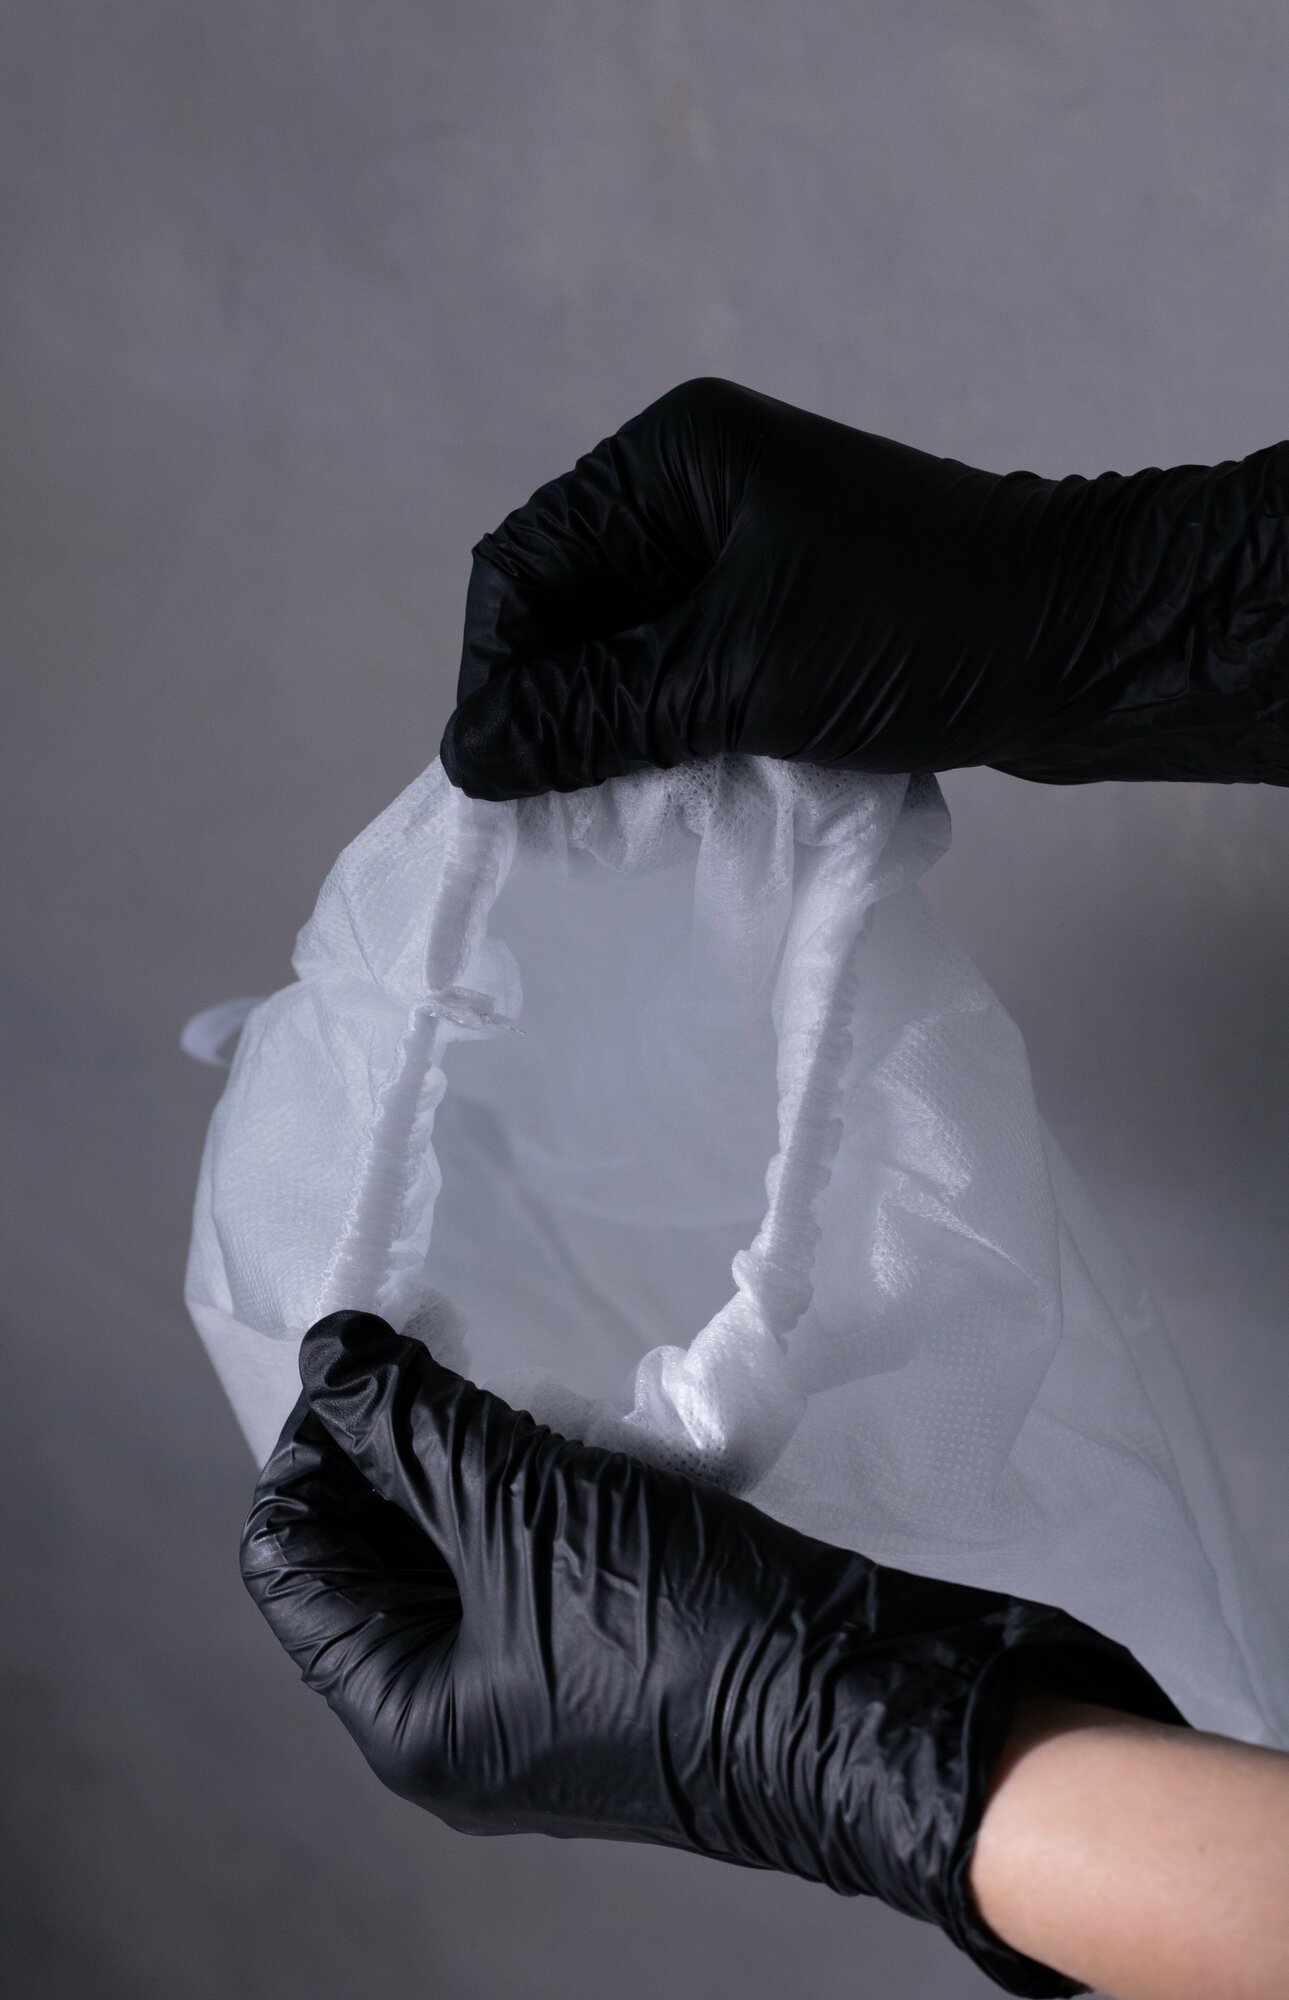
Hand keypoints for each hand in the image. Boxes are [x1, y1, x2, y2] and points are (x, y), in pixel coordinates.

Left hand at [242, 1310, 1178, 1995]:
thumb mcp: (523, 1511)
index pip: (288, 1560)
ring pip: (455, 1544)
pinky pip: (531, 1551)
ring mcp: (537, 1684)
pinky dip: (528, 1479)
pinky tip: (557, 1412)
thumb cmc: (672, 1623)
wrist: (863, 1696)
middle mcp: (456, 1712)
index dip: (309, 1446)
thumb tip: (329, 1354)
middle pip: (368, 1551)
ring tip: (487, 1365)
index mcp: (404, 1714)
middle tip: (423, 1339)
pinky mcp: (612, 1645)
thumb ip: (415, 1428)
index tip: (360, 1352)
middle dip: (388, 1443)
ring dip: (462, 1453)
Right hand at [439, 377, 1049, 798]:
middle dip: (556, 714)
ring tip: (624, 820)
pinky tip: (681, 800)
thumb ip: (594, 714)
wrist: (1091, 645)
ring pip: (625, 658)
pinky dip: (674, 741)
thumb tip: (467, 756)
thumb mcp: (736, 676)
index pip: (522, 567)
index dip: (499, 677)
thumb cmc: (919, 633)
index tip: (502, 784)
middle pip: (568, 615)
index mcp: (670, 461)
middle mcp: (692, 494)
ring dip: (616, 739)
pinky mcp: (782, 618)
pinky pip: (688, 680)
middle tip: (562, 820)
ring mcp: (742, 555)